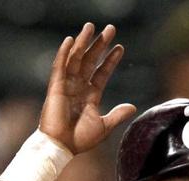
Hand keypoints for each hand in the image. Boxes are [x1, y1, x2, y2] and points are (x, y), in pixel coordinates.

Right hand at [39, 23, 136, 153]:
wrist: (62, 147)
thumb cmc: (80, 140)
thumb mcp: (104, 126)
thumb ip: (117, 115)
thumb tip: (133, 107)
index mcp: (89, 96)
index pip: (101, 73)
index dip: (110, 60)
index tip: (120, 47)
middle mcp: (78, 87)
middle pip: (90, 61)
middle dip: (100, 45)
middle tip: (110, 29)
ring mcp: (66, 85)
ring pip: (76, 59)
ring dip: (83, 42)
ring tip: (91, 27)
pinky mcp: (55, 87)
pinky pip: (59, 67)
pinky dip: (64, 53)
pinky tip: (70, 40)